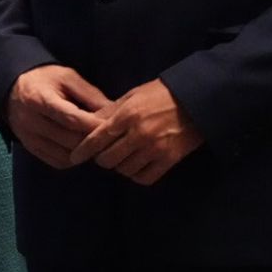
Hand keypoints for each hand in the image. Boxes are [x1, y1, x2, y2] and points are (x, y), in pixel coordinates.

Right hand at [6, 65, 108, 169]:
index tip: (112, 126)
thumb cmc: (45, 79)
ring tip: (97, 144)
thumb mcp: (67, 77)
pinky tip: (81, 149)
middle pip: (69, 140)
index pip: (71, 119)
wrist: (13, 88)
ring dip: (84, 153)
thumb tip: (113, 112)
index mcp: (40, 99)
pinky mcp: (30, 148)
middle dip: (92, 140)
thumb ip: (89, 94)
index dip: (93, 125)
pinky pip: (57, 162)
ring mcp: (29, 138)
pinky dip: (73, 159)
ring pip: (65, 155)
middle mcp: (32, 122)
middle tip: (110, 138)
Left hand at [70, 78, 203, 184]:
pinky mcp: (169, 160)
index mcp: (127, 115)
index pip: (96, 139)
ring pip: (124, 170)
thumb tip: (88, 122)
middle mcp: (138, 134)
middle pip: (107, 159)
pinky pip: (144, 178)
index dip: (82, 150)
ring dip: (119, 167)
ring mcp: (154, 149)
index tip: (74, 157)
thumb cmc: (161, 93)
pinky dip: (136, 175)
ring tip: (121, 158)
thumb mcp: (133, 95)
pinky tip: (135, 167)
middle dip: (101, 159)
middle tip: (102, 155)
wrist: (197, 99)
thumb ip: (110, 110)